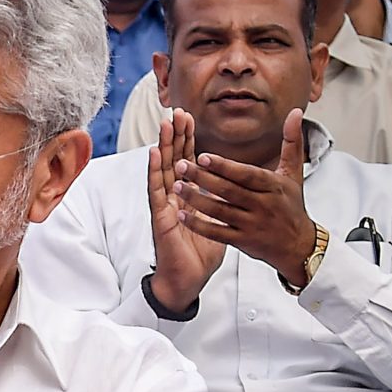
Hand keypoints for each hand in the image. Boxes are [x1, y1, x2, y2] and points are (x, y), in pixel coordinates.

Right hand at [146, 109, 225, 312]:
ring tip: (166, 124)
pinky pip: (156, 191)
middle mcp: (174, 198)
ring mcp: (165, 206)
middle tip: (177, 111)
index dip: (188, 141)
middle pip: (174, 160)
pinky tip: (155, 153)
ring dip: (164, 145)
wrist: (188, 281)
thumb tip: (237, 190)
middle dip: (176, 135)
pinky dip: (154, 171)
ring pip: (163, 170)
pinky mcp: (160, 218)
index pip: (188, 163)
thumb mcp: (219, 222)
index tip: (191, 118)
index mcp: (189, 197)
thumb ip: (223, 204)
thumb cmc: (200, 255)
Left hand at [172, 108, 319, 290]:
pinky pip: (217, 233)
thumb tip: (295, 111)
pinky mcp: (243, 242)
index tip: (202, 156)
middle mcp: (263, 206)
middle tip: (181, 165)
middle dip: (204, 178)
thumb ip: (291, 142)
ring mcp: (252, 225)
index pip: (246, 174)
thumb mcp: (294, 172)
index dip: (224, 166)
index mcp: (273, 186)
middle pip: (229, 191)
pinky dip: (199, 225)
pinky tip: (182, 215)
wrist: (298, 245)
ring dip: (196, 199)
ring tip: (177, 186)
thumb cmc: (291, 205)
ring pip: (220, 211)